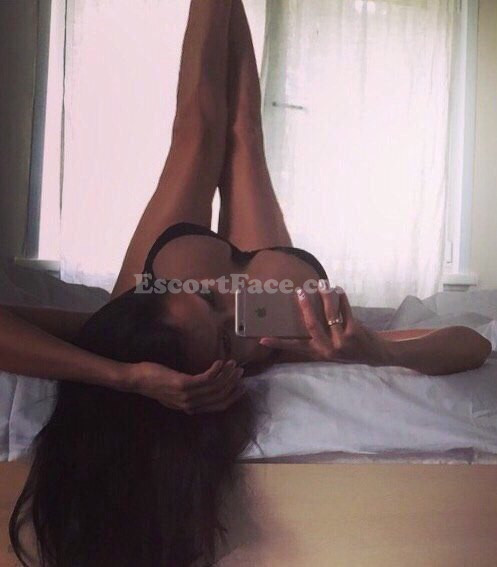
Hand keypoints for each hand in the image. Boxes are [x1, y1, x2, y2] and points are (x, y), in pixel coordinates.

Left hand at [125, 359, 244, 413]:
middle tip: (241, 371)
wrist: (138, 380)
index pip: (218, 405)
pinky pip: (206, 379)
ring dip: (227, 374)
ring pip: (215, 387)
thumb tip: (203, 389)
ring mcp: (187, 395)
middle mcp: (190, 404)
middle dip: (233, 383)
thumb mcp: (174, 393)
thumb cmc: (155, 383)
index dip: (232, 397)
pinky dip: (215, 370)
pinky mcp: (183, 384)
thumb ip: (188, 394)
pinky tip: (219, 362)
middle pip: (219, 396)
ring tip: (233, 363)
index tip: (242, 386)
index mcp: (190, 408)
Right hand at [259, 283, 389, 365]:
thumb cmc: (349, 348)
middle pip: (311, 324)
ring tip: (321, 284)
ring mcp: (341, 341)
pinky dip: (341, 298)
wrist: (374, 355)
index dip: (279, 343)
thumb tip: (307, 310)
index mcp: (318, 352)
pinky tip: (338, 290)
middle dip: (305, 306)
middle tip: (299, 291)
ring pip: (329, 314)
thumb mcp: (331, 347)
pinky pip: (345, 311)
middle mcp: (327, 348)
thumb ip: (320, 334)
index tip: (262, 340)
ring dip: (325, 297)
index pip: (295, 347)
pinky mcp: (353, 332)